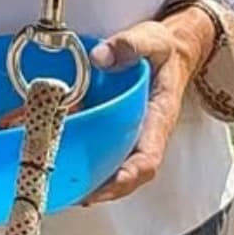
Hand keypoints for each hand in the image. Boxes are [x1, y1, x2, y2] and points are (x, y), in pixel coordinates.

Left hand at [82, 6, 215, 203]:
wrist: (171, 49)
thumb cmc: (163, 50)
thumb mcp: (152, 40)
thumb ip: (130, 45)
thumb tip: (101, 56)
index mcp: (158, 116)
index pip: (148, 157)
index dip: (130, 175)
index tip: (111, 184)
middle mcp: (146, 132)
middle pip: (129, 172)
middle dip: (105, 189)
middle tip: (77, 195)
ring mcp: (132, 132)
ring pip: (116, 165)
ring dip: (93, 180)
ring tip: (64, 188)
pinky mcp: (118, 127)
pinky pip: (104, 149)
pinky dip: (86, 159)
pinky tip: (61, 160)